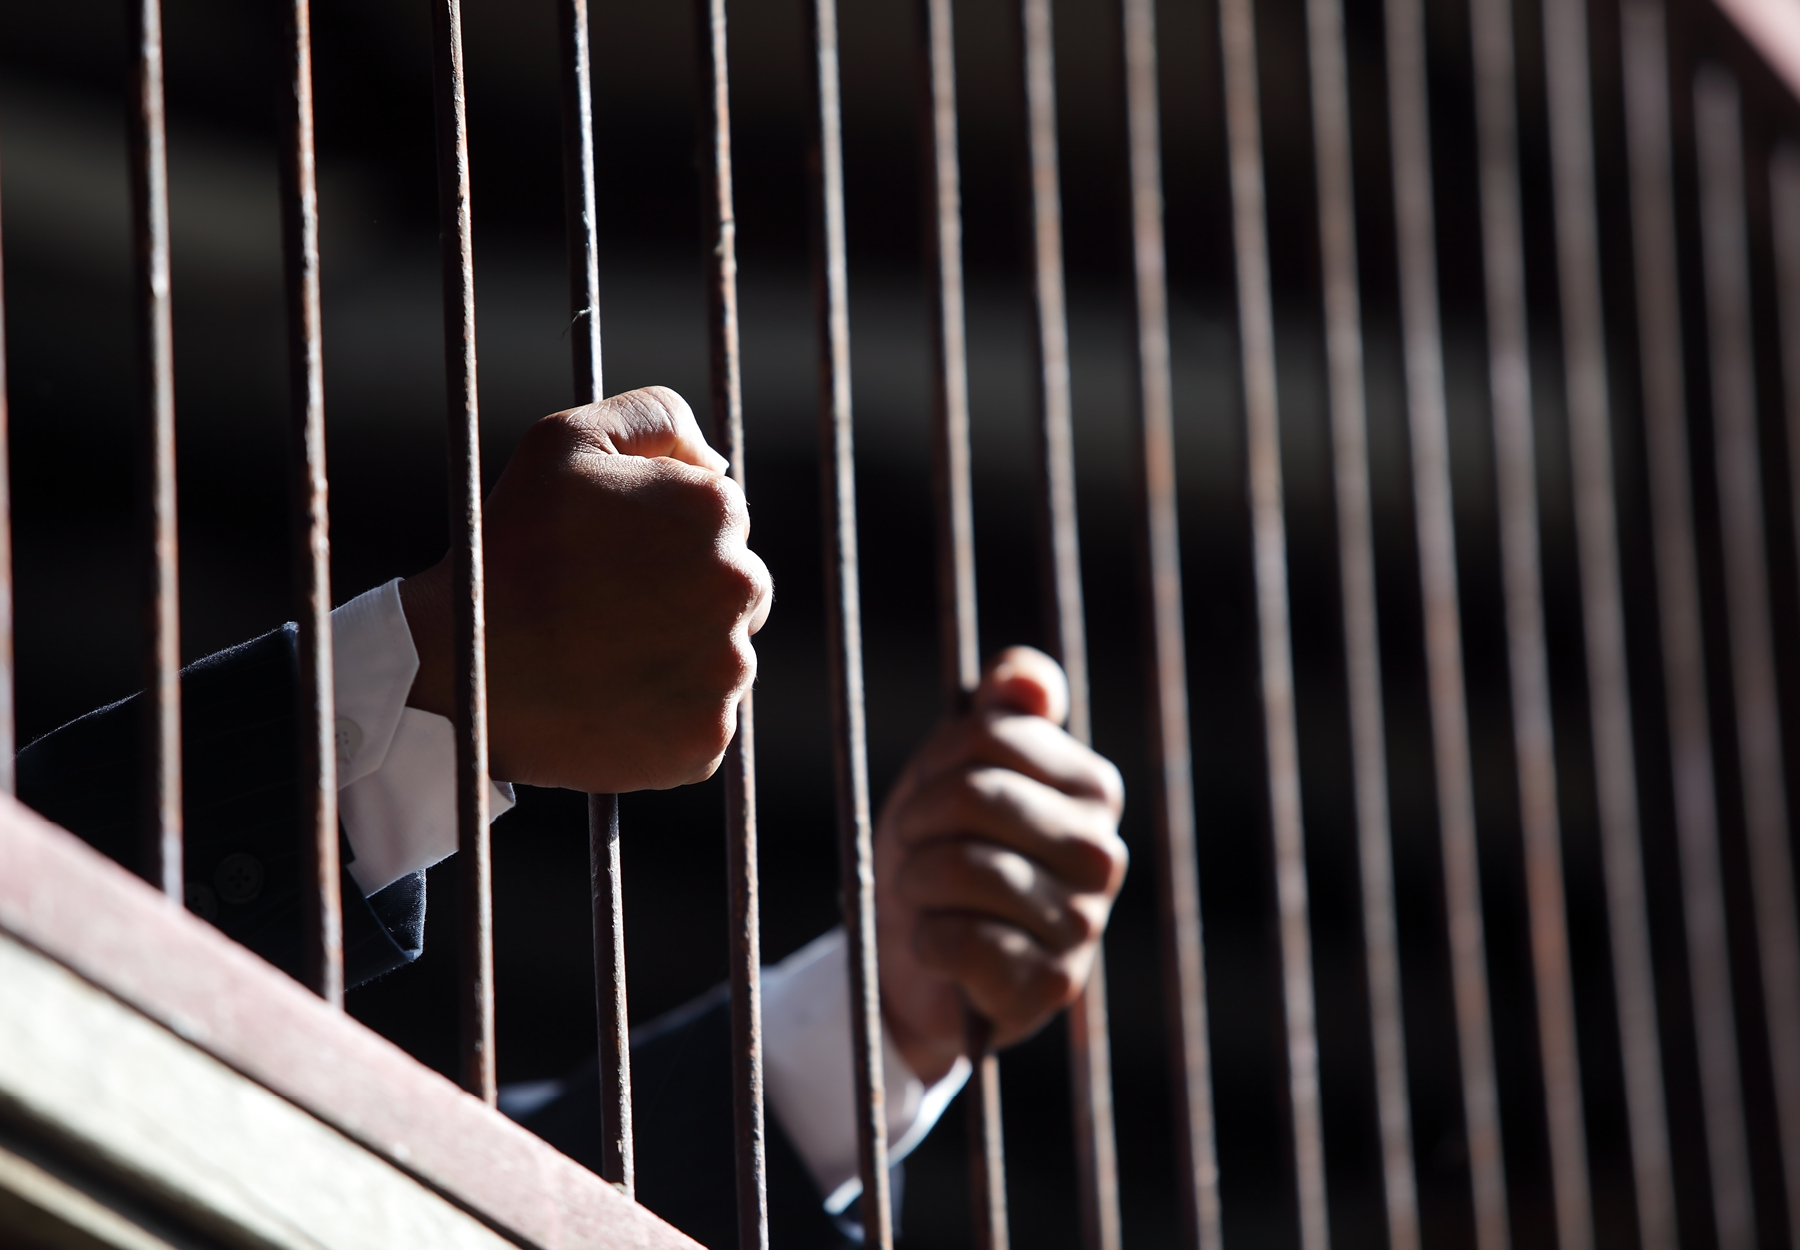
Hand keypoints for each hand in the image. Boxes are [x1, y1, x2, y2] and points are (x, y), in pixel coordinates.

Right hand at [400, 386, 771, 791]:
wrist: (461, 665)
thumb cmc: (508, 547)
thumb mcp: (565, 440)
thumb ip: (657, 418)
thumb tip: (717, 465)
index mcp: (716, 510)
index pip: (721, 521)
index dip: (662, 536)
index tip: (608, 557)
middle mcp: (741, 586)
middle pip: (737, 590)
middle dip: (684, 595)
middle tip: (605, 609)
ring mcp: (727, 669)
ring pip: (721, 657)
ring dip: (678, 657)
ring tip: (602, 656)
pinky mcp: (705, 737)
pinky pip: (702, 721)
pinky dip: (664, 716)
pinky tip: (609, 701)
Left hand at [875, 648, 1126, 1082]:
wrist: (917, 959)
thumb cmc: (941, 849)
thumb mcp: (956, 765)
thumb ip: (999, 707)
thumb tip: (1024, 677)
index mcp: (1092, 787)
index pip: (989, 736)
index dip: (934, 763)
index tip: (929, 792)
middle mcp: (1103, 854)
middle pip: (974, 798)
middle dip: (919, 822)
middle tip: (913, 848)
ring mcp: (1085, 924)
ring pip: (963, 869)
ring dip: (917, 883)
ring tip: (924, 895)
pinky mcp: (1052, 986)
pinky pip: (962, 941)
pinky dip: (927, 941)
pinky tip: (938, 947)